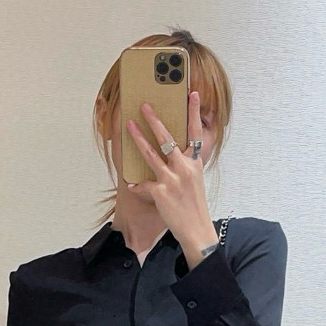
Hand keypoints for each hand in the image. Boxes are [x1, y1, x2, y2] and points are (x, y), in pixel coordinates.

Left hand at [124, 90, 218, 264]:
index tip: (192, 93)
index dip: (194, 112)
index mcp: (194, 164)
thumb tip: (171, 154)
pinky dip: (136, 185)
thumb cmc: (194, 206)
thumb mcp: (194, 182)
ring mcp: (172, 179)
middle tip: (144, 106)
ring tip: (129, 125)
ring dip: (137, 138)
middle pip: (167, 138)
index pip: (195, 132)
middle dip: (154, 120)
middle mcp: (184, 168)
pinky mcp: (160, 192)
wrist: (196, 231)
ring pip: (151, 154)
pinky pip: (143, 184)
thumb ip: (184, 166)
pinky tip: (131, 184)